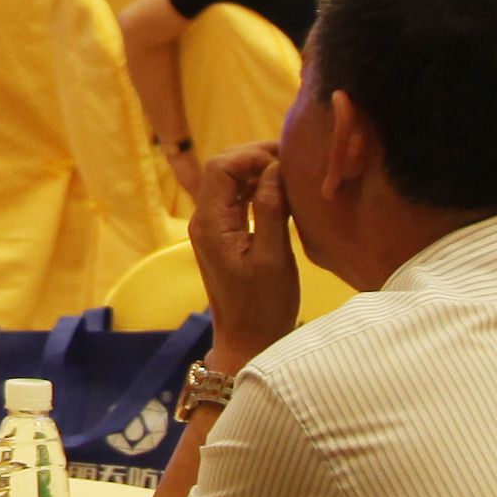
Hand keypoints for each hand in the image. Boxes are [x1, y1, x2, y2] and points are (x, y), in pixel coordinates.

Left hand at [183, 140, 302, 359]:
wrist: (248, 341)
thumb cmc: (263, 305)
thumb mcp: (273, 257)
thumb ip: (272, 209)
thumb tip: (274, 168)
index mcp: (210, 223)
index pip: (220, 167)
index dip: (251, 156)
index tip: (285, 158)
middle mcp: (204, 221)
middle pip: (222, 170)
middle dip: (254, 158)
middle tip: (291, 159)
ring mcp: (213, 229)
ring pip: (229, 183)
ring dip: (256, 172)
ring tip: (291, 171)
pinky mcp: (225, 237)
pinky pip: (236, 201)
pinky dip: (257, 189)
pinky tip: (282, 192)